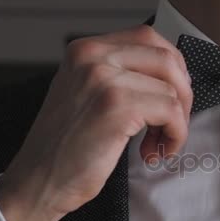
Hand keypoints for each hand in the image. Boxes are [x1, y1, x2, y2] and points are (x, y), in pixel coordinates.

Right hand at [0, 25, 192, 220]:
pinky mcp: (116, 107)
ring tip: (156, 144)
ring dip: (176, 122)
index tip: (172, 96)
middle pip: (168, 60)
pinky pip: (171, 112)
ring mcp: (104, 79)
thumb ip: (120, 74)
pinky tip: (152, 152)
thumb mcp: (86, 92)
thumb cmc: (66, 146)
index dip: (172, 69)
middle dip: (182, 95)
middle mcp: (93, 56)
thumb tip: (174, 74)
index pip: (149, 38)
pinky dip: (174, 136)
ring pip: (173, 89)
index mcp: (86, 49)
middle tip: (172, 124)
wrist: (36, 182)